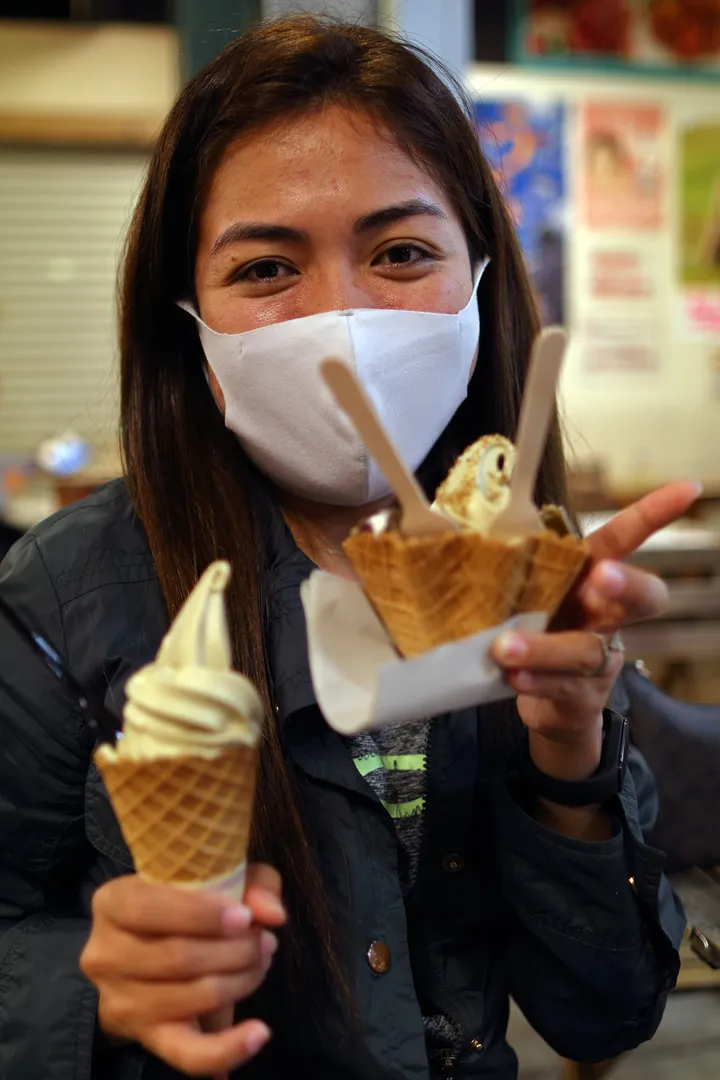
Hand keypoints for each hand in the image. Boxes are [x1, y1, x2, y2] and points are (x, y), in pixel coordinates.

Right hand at [81, 864, 285, 1077]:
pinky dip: (228, 1048)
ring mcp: (122, 1001)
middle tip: (265, 940)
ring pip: (190, 998)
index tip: (244, 917)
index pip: (146, 908)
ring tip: (262, 962)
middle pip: (176, 957)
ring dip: (240, 981)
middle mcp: (105, 955)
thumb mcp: (217, 874)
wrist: (150, 949)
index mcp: (112, 903)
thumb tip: (272, 914)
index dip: (199, 914)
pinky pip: (186, 1054)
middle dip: (235, 949)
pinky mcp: (146, 1037)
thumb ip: (250, 882)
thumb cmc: (188, 901)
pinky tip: (259, 1033)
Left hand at [491, 481, 700, 780]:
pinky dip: (536, 681)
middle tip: (604, 575)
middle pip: (642, 598)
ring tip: (505, 648)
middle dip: (629, 584)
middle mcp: (604, 616)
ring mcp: (599, 659)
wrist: (546, 707)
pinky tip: (512, 677)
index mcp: (588, 580)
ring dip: (547, 647)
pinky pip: (565, 688)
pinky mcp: (582, 697)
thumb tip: (424, 528)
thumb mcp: (517, 595)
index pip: (625, 540)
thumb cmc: (528, 631)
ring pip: (588, 650)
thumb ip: (495, 567)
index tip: (687, 487)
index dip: (654, 515)